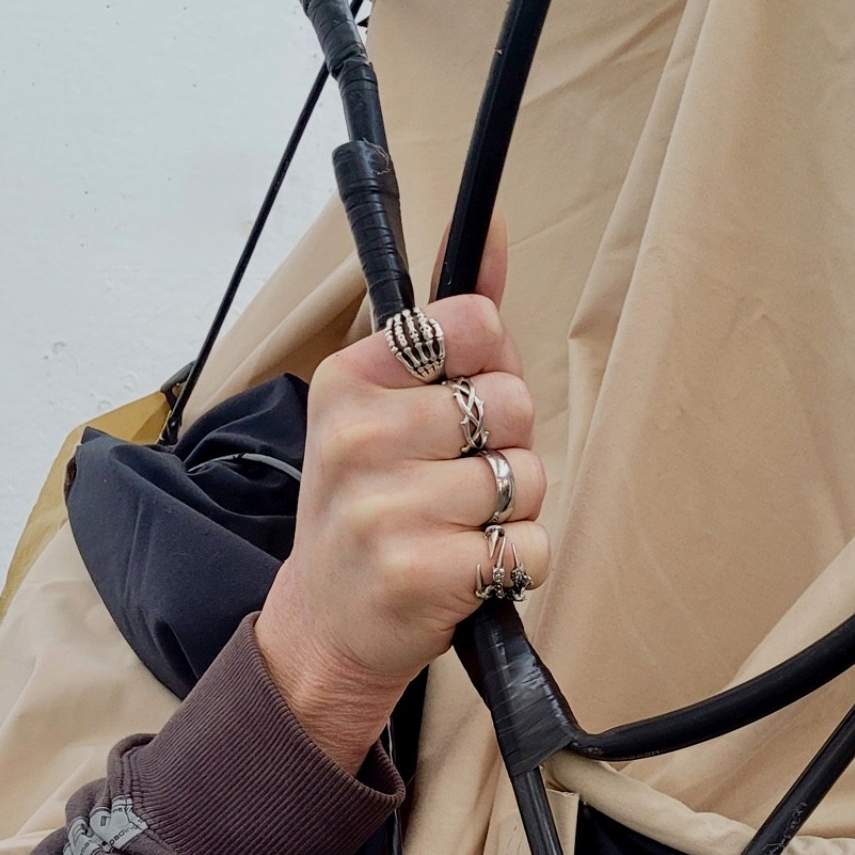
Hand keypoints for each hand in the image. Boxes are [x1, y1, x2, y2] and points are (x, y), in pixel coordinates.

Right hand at [256, 222, 548, 771]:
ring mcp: (385, 508)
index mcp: (347, 380)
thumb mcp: (384, 406)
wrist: (324, 625)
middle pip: (513, 404)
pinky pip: (530, 547)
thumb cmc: (369, 504)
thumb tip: (496, 229)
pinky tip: (468, 572)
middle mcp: (356, 438)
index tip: (455, 405)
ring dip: (513, 511)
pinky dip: (518, 565)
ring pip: (528, 478)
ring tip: (456, 530)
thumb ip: (448, 326)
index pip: (472, 325)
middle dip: (506, 447)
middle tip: (452, 484)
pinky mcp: (421, 573)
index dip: (490, 367)